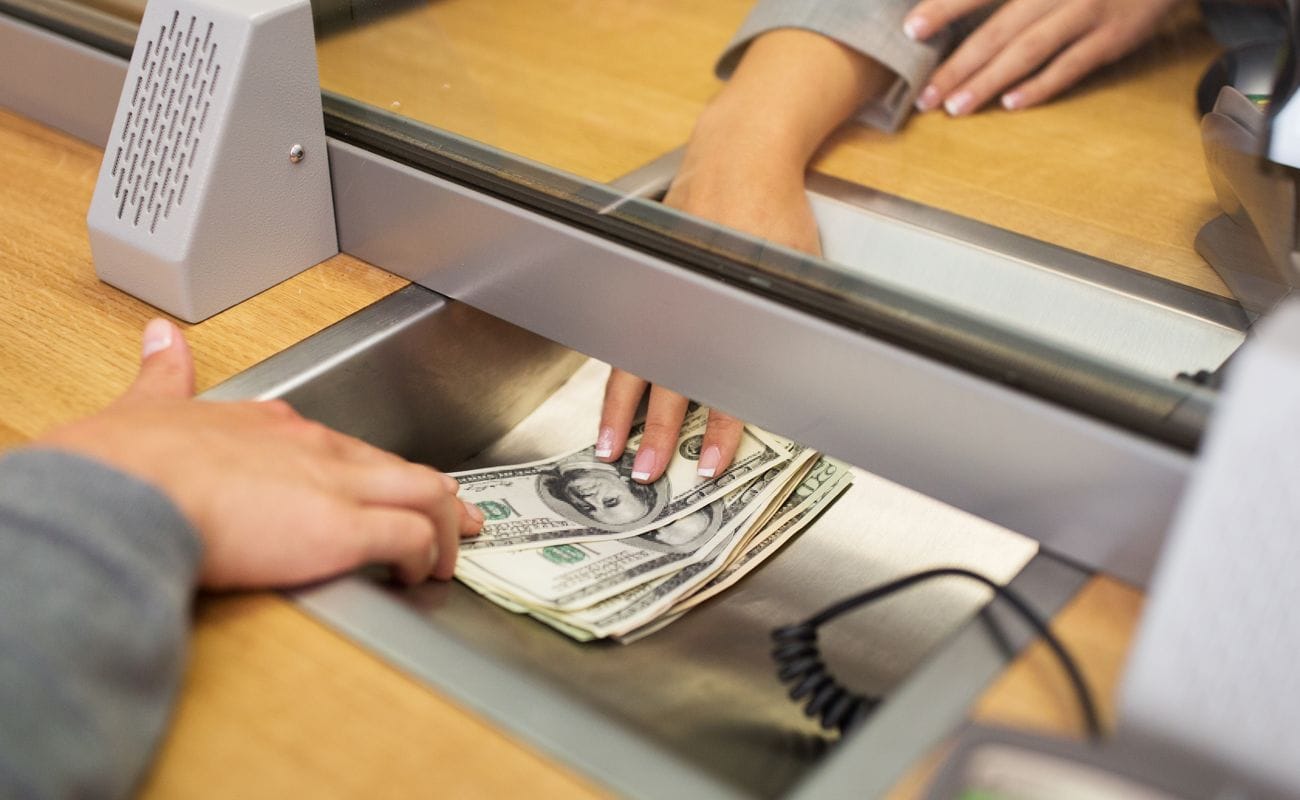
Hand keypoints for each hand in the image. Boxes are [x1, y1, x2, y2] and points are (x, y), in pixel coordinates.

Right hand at [37, 319, 482, 587]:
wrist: (119, 490)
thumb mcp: (148, 403)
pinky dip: (425, 555)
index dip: (376, 469)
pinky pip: (409, 539)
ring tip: (445, 556)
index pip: (346, 445)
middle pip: (400, 466)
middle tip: (458, 517)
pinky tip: (421, 573)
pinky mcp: (341, 528)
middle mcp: (314, 449)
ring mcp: (333, 485)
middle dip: (437, 496)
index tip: (390, 482)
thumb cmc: (122, 463)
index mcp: (274, 426)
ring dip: (442, 528)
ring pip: (423, 494)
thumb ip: (164, 374)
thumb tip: (160, 337)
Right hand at [598, 30, 882, 482]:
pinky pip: (627, 340)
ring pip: (634, 364)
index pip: (722, 379)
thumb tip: (800, 381)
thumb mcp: (801, 265)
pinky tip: (611, 405)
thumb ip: (793, 319)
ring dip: (621, 412)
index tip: (714, 464)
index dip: (720, 427)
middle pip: (666, 380)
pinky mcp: (648, 284)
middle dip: (657, 433)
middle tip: (648, 474)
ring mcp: (660, 291)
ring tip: (611, 450)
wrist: (738, 154)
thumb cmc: (774, 208)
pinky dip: (617, 377)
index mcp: (727, 300)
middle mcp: (686, 300)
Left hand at [905, 0, 1184, 114]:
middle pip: (998, 30)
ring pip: (1028, 52)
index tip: (912, 30)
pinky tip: (1010, 104)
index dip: (946, 7)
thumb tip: (949, 7)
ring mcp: (1088, 12)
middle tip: (925, 95)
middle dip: (957, 65)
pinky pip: (1071, 66)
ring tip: (955, 107)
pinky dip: (1040, 86)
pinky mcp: (1113, 37)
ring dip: (988, 82)